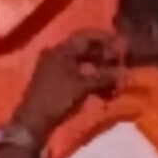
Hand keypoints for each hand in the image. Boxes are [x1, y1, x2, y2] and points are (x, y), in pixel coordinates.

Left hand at [12, 27, 128, 142]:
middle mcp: (57, 55)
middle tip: (121, 63)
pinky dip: (92, 80)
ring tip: (115, 80)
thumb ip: (104, 76)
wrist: (34, 121)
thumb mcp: (83, 86)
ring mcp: (56, 69)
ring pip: (84, 64)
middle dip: (105, 56)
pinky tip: (104, 91)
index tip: (121, 45)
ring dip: (100, 70)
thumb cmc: (57, 99)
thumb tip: (124, 73)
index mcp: (60, 51)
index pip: (86, 37)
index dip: (106, 39)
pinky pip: (79, 75)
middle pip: (86, 50)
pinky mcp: (57, 83)